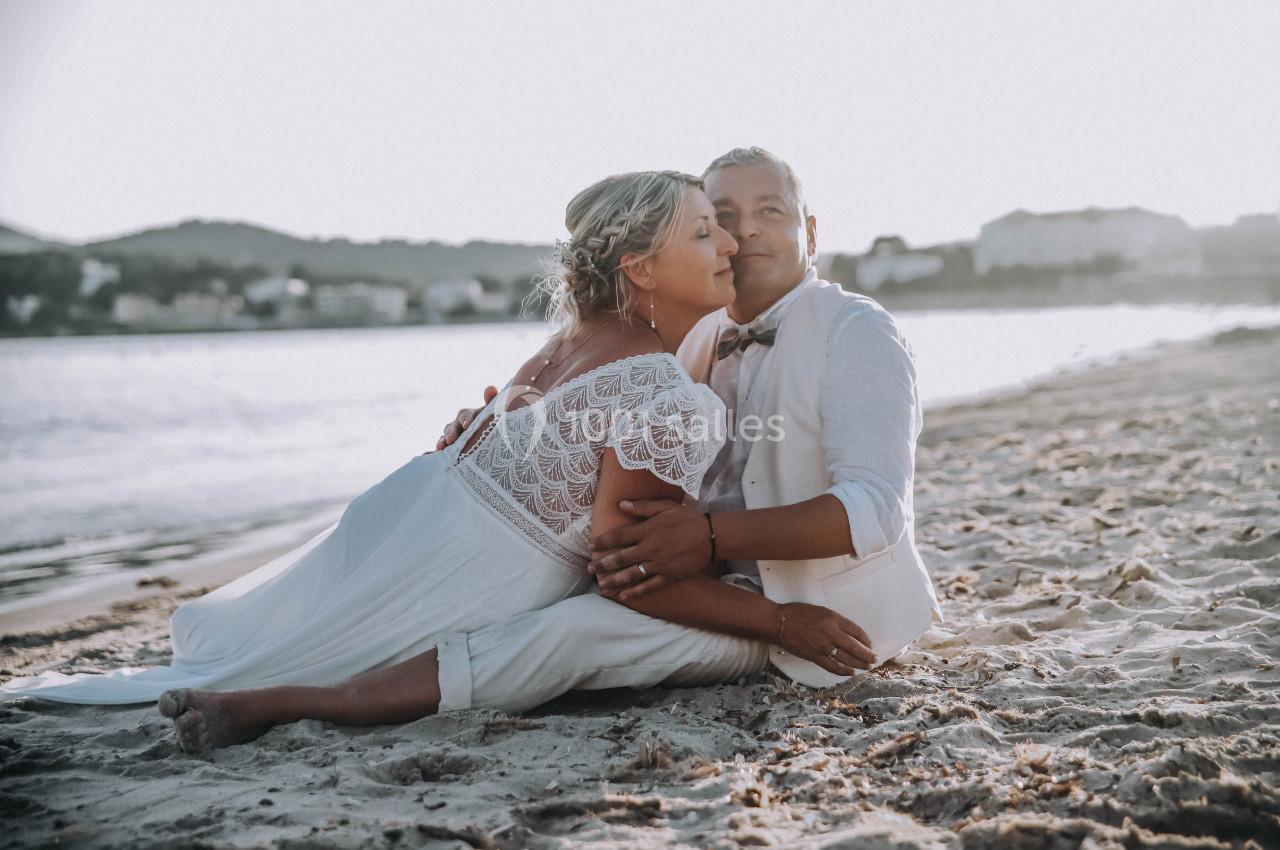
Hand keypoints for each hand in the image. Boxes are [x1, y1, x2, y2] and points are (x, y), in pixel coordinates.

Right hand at [434, 385, 497, 450]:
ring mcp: (453, 435)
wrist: (489, 437)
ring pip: (445, 436)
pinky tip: (429, 453)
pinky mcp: (449, 446)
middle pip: (453, 426)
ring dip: (442, 441)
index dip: (466, 419)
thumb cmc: (493, 423)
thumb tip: (490, 388)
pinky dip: (434, 450)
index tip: (467, 425)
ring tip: (440, 447)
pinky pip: (442, 447)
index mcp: (469, 415)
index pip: (466, 415)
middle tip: (451, 439)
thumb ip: (492, 402)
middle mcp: (458, 424)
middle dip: (451, 433)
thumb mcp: (495, 413)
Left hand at [588, 500, 713, 599]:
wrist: (711, 536)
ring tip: (601, 585)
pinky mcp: (669, 576)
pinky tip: (624, 596)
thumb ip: (642, 507)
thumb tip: (620, 504)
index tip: (590, 546)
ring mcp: (660, 564)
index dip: (603, 541)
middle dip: (603, 563)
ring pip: (632, 574)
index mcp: (648, 530)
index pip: (619, 536)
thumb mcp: (665, 506)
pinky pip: (649, 586)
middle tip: (589, 568)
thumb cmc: (687, 518)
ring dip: (614, 580)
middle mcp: (650, 548)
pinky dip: (636, 592)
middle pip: (621, 557)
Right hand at [776, 602, 876, 674]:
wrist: (779, 622)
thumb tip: (848, 633)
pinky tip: (850, 672)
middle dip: (866, 655)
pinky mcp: (815, 656)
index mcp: (833, 619)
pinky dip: (843, 671)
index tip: (870, 644)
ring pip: (846, 659)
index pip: (856, 631)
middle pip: (855, 647)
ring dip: (858, 664)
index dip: (866, 640)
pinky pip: (832, 667)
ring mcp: (823, 646)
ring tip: (866, 667)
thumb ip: (836, 621)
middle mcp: (831, 633)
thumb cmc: (798, 613)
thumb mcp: (822, 611)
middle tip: (873, 659)